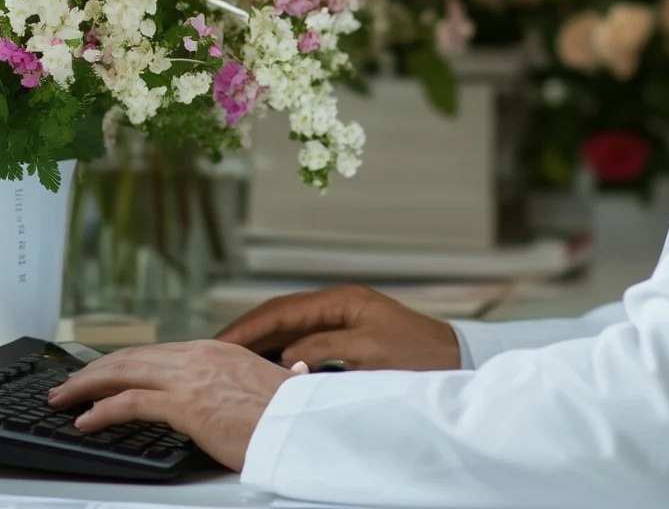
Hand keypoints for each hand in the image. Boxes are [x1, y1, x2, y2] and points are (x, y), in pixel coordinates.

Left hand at [47, 340, 289, 470]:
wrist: (306, 425)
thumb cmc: (293, 414)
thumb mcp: (272, 387)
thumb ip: (262, 380)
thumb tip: (282, 379)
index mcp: (215, 351)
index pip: (155, 353)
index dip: (123, 363)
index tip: (103, 372)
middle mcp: (197, 356)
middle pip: (130, 358)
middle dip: (93, 371)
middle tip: (69, 384)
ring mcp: (188, 378)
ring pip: (121, 373)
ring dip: (86, 387)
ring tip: (64, 399)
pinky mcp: (184, 404)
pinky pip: (128, 402)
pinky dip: (101, 410)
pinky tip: (86, 421)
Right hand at [216, 284, 461, 370]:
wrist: (455, 362)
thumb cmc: (419, 357)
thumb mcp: (369, 353)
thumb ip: (324, 348)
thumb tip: (287, 354)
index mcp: (341, 300)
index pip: (281, 309)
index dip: (248, 326)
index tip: (220, 342)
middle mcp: (338, 305)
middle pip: (280, 316)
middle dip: (247, 333)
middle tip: (213, 351)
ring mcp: (343, 320)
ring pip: (289, 329)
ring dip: (261, 343)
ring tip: (231, 361)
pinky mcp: (348, 339)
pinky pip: (304, 342)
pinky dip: (281, 352)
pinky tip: (266, 367)